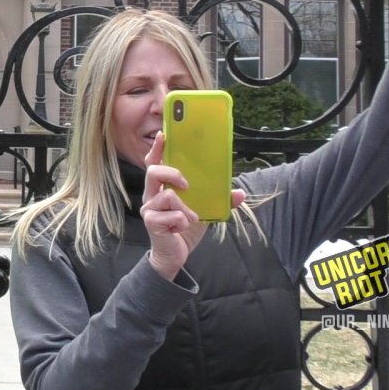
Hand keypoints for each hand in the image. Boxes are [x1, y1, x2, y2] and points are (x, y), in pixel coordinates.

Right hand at [139, 132, 245, 280]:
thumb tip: (239, 193)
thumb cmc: (184, 228)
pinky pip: (171, 216)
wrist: (175, 254)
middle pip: (153, 171)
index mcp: (161, 187)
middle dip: (172, 174)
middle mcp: (151, 194)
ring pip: (166, 195)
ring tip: (190, 218)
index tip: (164, 135)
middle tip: (187, 185)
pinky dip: (181, 222)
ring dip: (184, 208)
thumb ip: (219, 200)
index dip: (157, 148)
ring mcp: (149, 208)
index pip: (155, 162)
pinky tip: (180, 228)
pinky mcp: (151, 222)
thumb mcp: (204, 211)